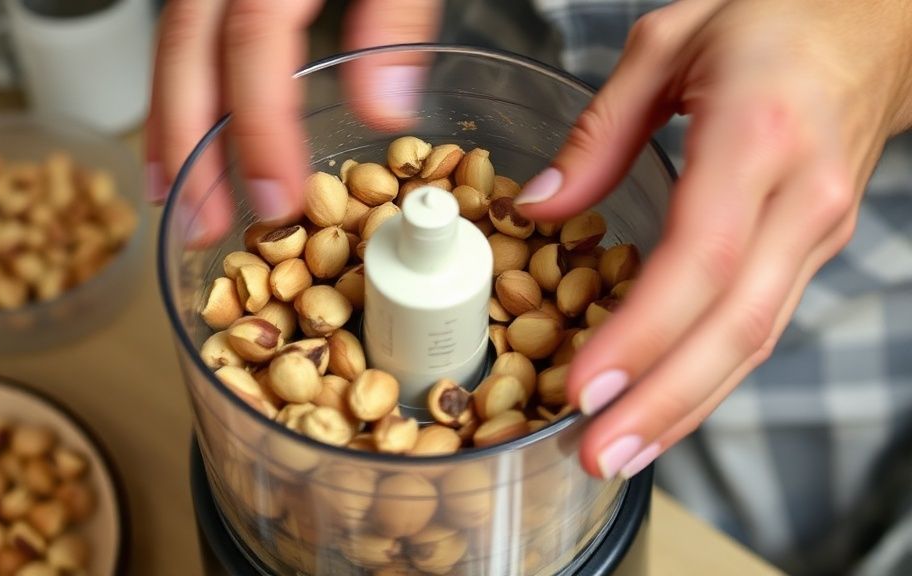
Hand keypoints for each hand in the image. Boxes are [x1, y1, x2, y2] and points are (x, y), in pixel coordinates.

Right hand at [147, 0, 440, 244]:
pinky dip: (182, 83)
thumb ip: (399, 12)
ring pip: (175, 36)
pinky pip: (188, 24)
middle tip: (201, 221)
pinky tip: (189, 125)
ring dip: (170, 119)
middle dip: (190, 141)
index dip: (261, 125)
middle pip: (189, 43)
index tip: (275, 199)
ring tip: (173, 193)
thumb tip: (386, 111)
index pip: (256, 37)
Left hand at [514, 0, 911, 478]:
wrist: (870, 20)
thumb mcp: (667, 44)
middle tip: (599, 455)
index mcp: (758, 134)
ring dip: (688, 406)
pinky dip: (711, 375)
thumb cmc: (770, 18)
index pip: (700, 258)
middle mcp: (799, 196)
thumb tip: (539, 209)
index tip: (586, 385)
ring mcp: (817, 229)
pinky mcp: (812, 247)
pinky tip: (666, 406)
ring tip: (622, 453)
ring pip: (754, 339)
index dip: (643, 332)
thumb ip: (599, 132)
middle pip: (735, 324)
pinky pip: (759, 324)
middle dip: (664, 401)